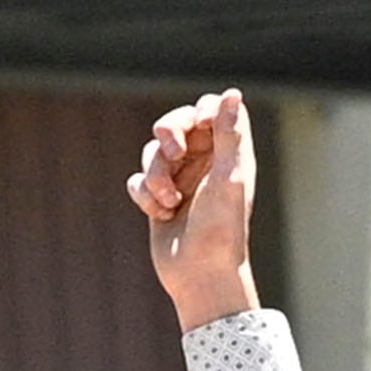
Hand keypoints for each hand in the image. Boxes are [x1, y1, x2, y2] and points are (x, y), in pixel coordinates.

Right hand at [127, 88, 258, 330]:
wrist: (201, 277)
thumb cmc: (221, 231)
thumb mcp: (227, 178)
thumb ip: (229, 134)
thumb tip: (233, 92)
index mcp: (227, 155)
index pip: (210, 110)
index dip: (200, 110)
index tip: (200, 123)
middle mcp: (204, 165)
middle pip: (175, 123)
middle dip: (168, 133)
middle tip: (173, 152)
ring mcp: (179, 182)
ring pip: (152, 152)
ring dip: (155, 174)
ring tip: (169, 202)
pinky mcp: (158, 201)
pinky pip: (138, 180)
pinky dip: (144, 195)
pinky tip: (160, 215)